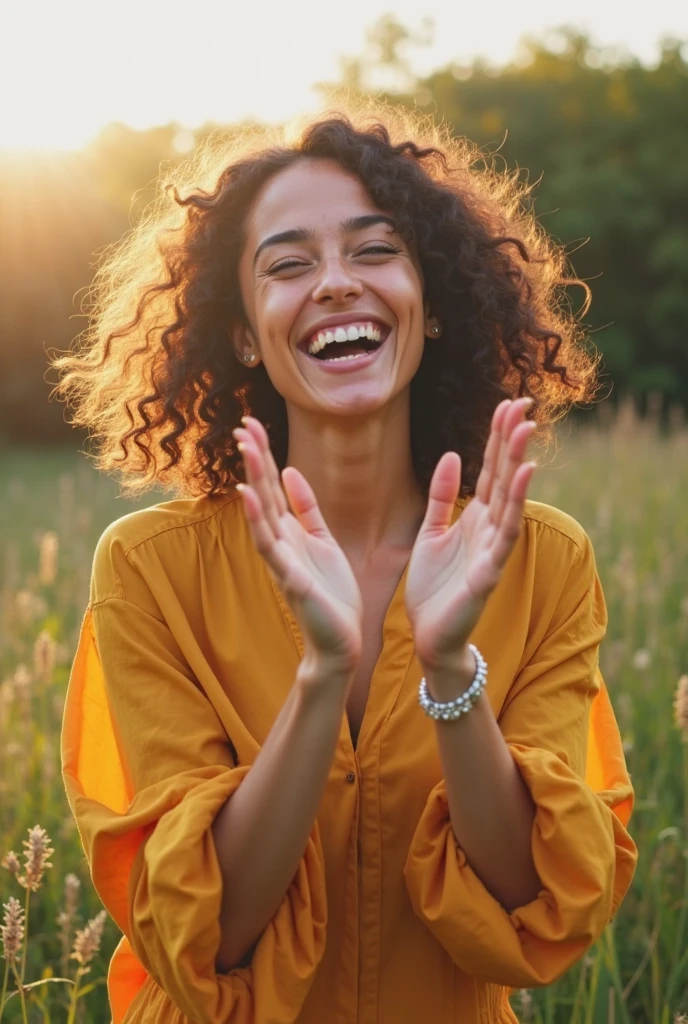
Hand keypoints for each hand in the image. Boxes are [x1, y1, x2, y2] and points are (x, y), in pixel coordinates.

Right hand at [232, 417, 362, 672]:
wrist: (341, 640)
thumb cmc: (332, 593)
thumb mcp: (323, 540)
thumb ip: (307, 509)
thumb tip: (290, 471)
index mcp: (290, 531)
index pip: (272, 485)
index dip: (263, 454)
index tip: (251, 423)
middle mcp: (280, 541)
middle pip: (262, 492)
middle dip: (254, 458)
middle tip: (242, 424)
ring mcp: (282, 560)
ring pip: (261, 513)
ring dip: (253, 480)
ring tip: (245, 448)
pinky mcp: (290, 579)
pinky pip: (269, 545)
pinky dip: (257, 519)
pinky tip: (248, 495)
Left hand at [404, 398, 536, 673]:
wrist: (430, 636)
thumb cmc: (432, 588)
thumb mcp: (430, 532)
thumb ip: (441, 496)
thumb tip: (452, 453)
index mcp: (475, 517)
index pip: (490, 469)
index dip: (497, 437)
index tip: (507, 403)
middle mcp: (489, 527)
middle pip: (503, 476)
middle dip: (512, 440)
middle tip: (525, 402)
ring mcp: (493, 548)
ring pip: (509, 498)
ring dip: (518, 462)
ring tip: (526, 428)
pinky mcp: (489, 570)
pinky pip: (505, 532)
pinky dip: (515, 503)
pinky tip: (523, 475)